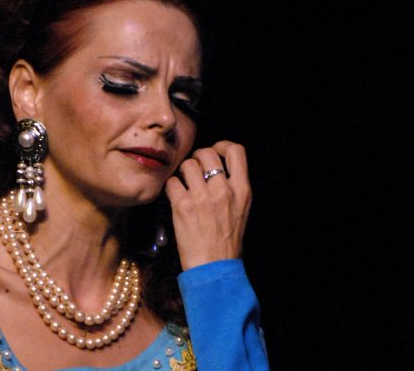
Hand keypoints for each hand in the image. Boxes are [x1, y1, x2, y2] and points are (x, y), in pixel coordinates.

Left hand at [165, 141, 251, 270]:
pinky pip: (172, 182)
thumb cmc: (227, 242)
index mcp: (242, 190)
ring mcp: (202, 197)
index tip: (215, 152)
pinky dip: (171, 187)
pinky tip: (174, 196)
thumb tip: (217, 168)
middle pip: (207, 152)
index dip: (222, 146)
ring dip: (183, 172)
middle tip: (194, 169)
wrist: (214, 267)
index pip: (237, 150)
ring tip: (184, 184)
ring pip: (187, 164)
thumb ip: (233, 187)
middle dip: (197, 157)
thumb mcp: (242, 210)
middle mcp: (224, 190)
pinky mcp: (182, 206)